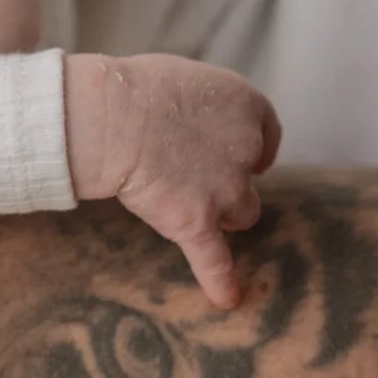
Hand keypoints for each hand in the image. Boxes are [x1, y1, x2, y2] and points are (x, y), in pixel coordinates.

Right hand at [62, 53, 281, 309]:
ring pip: (242, 215)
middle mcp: (246, 150)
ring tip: (187, 208)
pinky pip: (215, 261)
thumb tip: (199, 122)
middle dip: (230, 182)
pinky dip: (221, 281)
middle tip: (194, 177)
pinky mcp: (197, 223)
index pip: (268, 134)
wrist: (109, 117)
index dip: (253, 149)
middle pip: (251, 178)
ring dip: (222, 214)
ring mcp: (225, 190)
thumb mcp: (187, 78)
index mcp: (247, 107)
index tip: (240, 155)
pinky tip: (227, 299)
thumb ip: (206, 104)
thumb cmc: (136, 88)